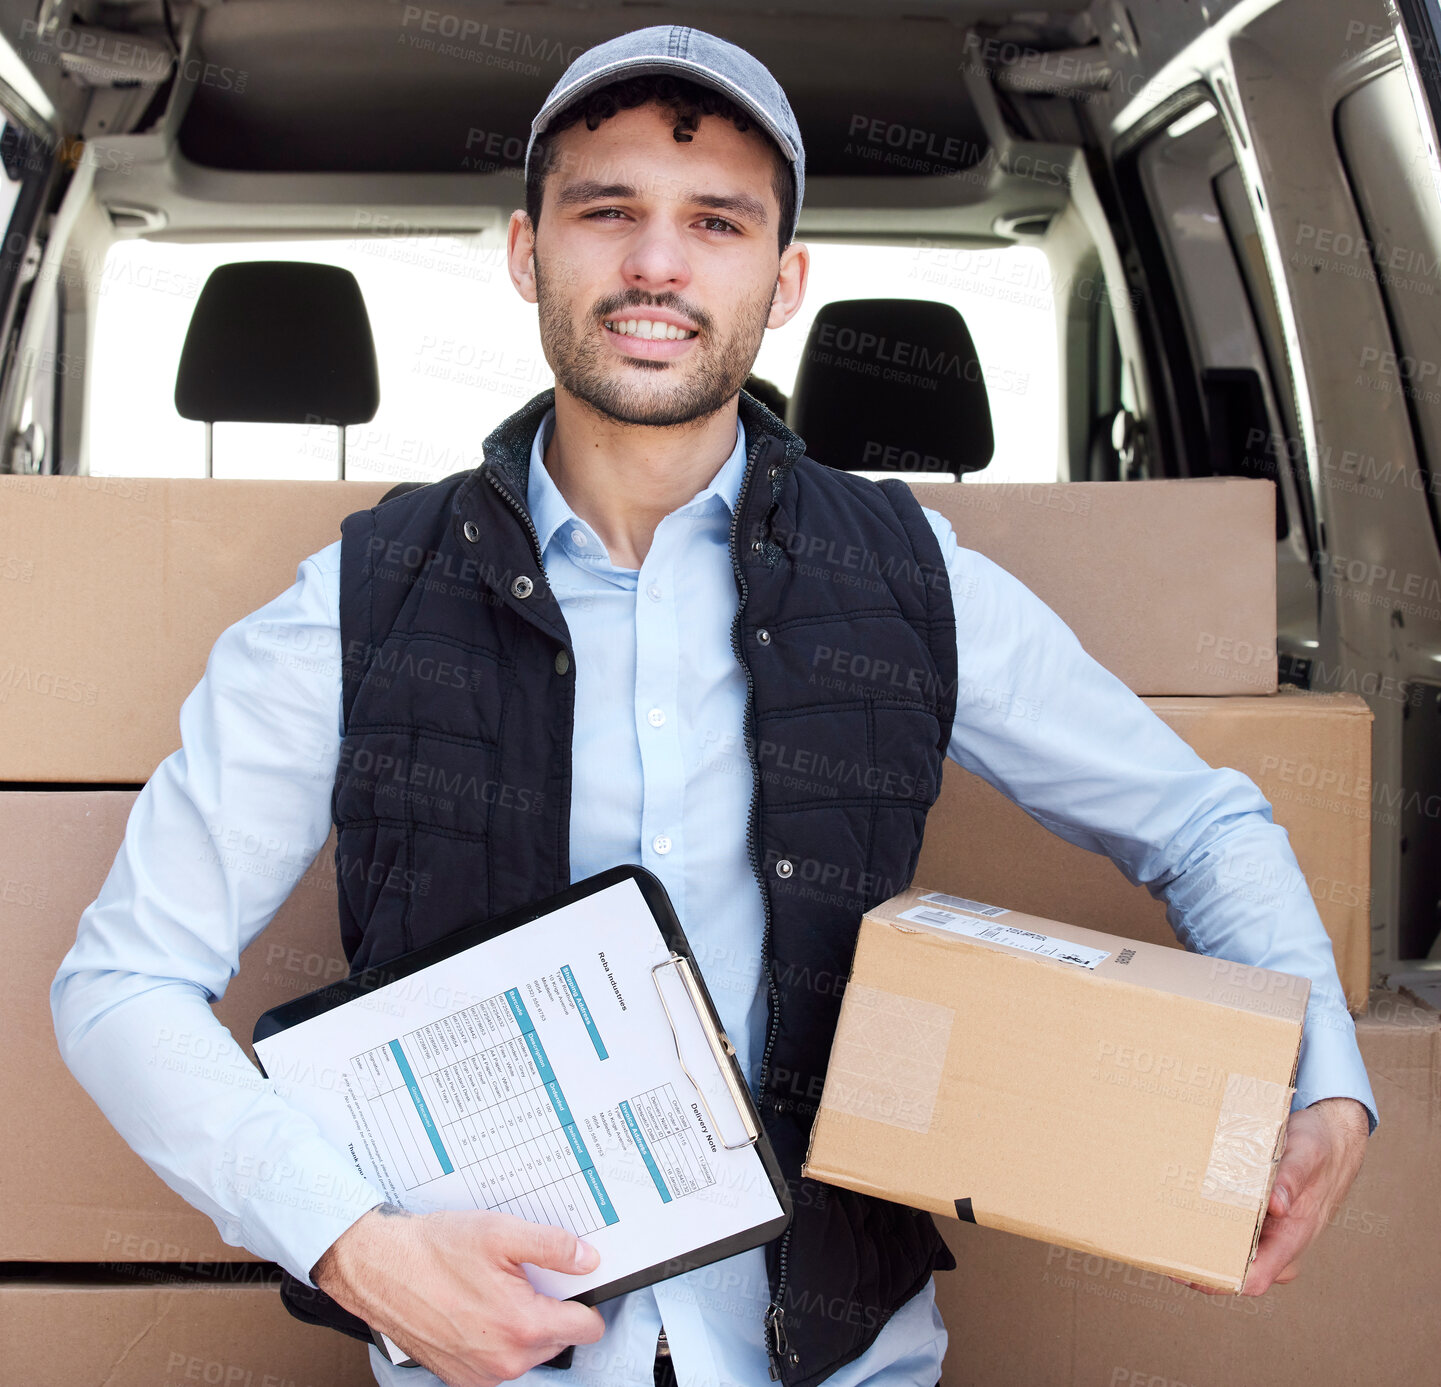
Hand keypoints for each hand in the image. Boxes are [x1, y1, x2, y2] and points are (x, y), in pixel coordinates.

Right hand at [312, 1204, 606, 1386]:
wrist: (380, 1269)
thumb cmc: (435, 1250)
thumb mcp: (502, 1233)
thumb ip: (554, 1248)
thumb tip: (588, 1259)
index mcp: (523, 1327)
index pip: (587, 1327)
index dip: (586, 1299)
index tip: (575, 1281)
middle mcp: (505, 1361)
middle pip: (559, 1338)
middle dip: (550, 1309)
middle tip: (525, 1277)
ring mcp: (481, 1374)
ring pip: (529, 1351)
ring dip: (523, 1324)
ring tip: (497, 1289)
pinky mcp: (461, 1377)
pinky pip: (499, 1361)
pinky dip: (497, 1338)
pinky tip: (477, 1307)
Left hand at [1172, 1096, 1369, 1296]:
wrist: (1331, 1139)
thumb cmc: (1320, 1149)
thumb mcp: (1306, 1154)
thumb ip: (1292, 1178)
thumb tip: (1277, 1205)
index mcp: (1292, 1239)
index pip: (1252, 1279)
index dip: (1216, 1282)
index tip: (1182, 1269)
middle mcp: (1278, 1245)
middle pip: (1231, 1269)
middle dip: (1197, 1260)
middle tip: (1159, 1239)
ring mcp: (1268, 1234)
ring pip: (1227, 1250)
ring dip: (1198, 1241)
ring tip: (1162, 1223)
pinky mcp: (1258, 1219)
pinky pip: (1229, 1229)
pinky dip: (1206, 1222)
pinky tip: (1180, 1207)